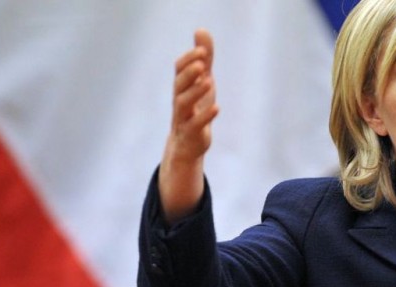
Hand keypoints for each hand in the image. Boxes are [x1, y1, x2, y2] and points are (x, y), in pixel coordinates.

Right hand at [159, 29, 219, 224]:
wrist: (186, 147)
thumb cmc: (194, 109)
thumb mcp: (201, 82)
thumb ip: (203, 58)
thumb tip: (201, 31)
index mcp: (180, 88)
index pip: (179, 70)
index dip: (189, 60)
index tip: (203, 51)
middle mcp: (179, 103)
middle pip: (179, 86)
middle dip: (189, 74)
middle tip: (203, 63)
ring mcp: (183, 120)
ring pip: (183, 105)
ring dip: (195, 92)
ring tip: (209, 81)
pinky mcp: (192, 136)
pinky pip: (195, 126)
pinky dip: (205, 117)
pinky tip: (216, 107)